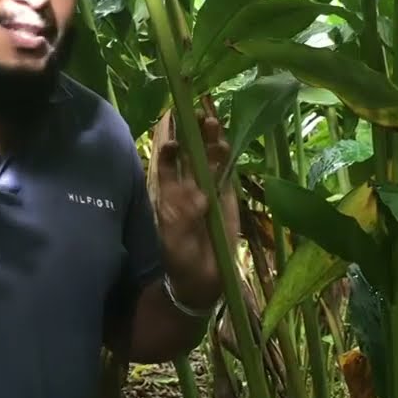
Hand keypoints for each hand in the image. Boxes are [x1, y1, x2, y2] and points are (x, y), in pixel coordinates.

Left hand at [154, 112, 238, 309]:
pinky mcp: (228, 201)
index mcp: (170, 194)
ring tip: (214, 122)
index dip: (170, 151)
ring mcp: (210, 193)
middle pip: (192, 156)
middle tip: (200, 115)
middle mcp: (189, 188)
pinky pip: (228, 177)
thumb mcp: (175, 239)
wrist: (201, 281)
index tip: (174, 143)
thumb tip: (201, 195)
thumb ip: (184, 216)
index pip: (168, 165)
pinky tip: (228, 145)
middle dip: (195, 136)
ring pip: (212, 162)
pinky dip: (228, 162)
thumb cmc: (180, 259)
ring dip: (213, 143)